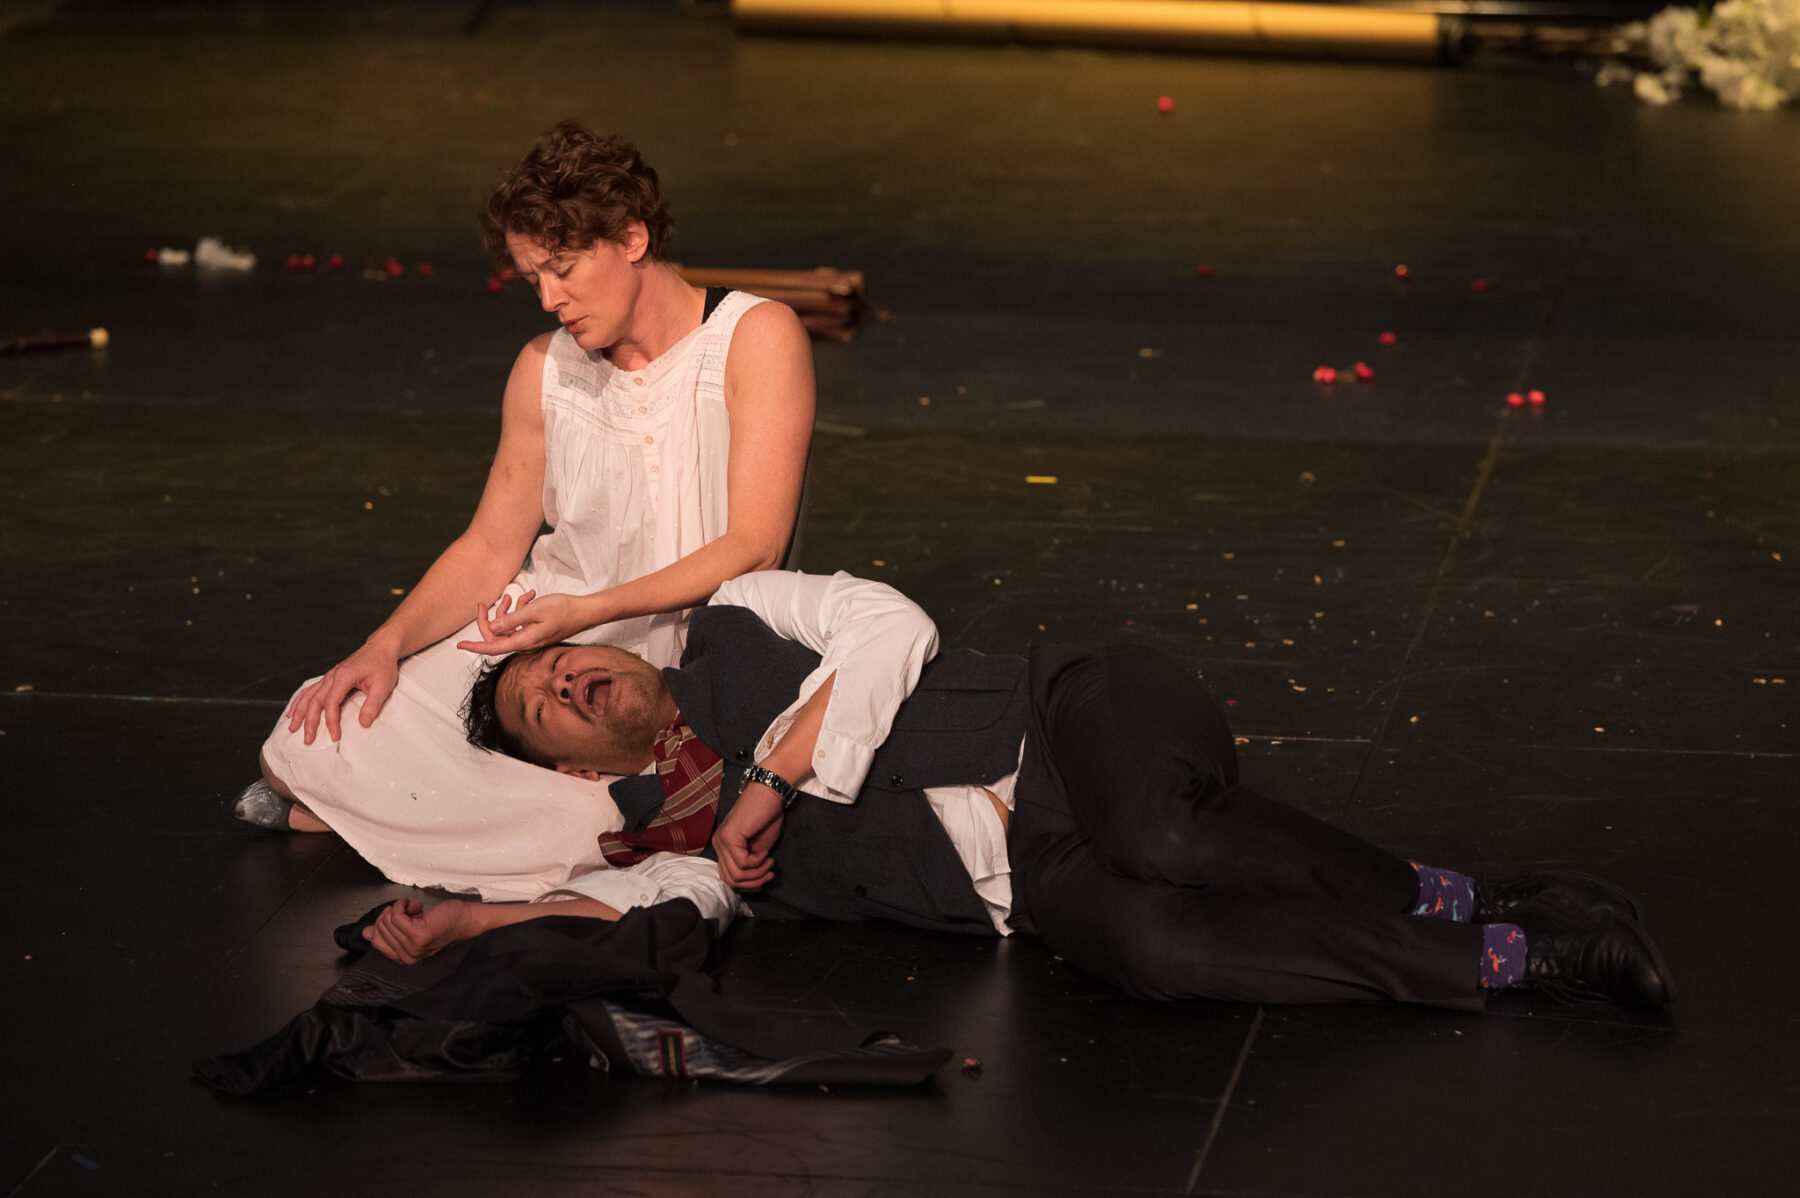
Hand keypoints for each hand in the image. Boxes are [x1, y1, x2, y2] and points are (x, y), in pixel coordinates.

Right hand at [285, 641, 399, 743]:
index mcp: (344, 677)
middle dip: (310, 722)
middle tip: (308, 740)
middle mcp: (332, 676)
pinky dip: (300, 701)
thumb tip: (363, 724)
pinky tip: (293, 711)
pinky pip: (310, 690)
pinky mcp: (330, 677)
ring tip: (292, 728)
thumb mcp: (383, 685)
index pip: (331, 702)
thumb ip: (372, 705)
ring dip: (300, 712)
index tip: (334, 736)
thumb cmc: (383, 665)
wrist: (380, 647)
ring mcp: (329, 676)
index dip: (331, 721)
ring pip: (309, 695)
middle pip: (315, 701)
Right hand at [361, 898, 475, 964]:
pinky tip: (414, 905)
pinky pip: (396, 916)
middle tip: (410, 911)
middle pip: (379, 928)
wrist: (465, 920)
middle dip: (392, 913)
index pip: (375, 940)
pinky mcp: (418, 936)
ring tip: (415, 909)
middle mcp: (407, 957)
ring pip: (387, 921)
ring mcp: (412, 948)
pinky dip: (401, 905)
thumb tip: (366, 932)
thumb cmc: (441, 922)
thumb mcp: (409, 928)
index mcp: (403, 957)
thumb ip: (388, 932)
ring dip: (399, 907)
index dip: (381, 922)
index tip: (395, 914)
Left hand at [456, 590, 595, 655]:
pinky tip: (530, 596)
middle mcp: (526, 643)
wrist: (585, 612)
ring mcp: (532, 638)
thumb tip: (491, 629)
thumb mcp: (534, 610)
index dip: (475, 646)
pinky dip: (521, 610)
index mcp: (524, 641)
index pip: (493, 647)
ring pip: (509, 627)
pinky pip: (520, 624)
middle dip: (490, 618)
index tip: (460, 644)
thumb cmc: (563, 610)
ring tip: (516, 595)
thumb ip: (511, 620)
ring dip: (508, 611)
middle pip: (497, 636)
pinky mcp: (536, 633)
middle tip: (484, 603)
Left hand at [712, 783, 784, 890]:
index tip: (765, 877)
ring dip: (756, 874)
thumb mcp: (758, 848)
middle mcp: (718, 844)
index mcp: (723, 847)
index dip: (747, 884)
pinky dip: (757, 863)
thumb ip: (751, 864)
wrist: (769, 793)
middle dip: (753, 882)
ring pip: (735, 875)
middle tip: (769, 873)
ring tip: (769, 863)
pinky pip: (742, 863)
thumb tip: (752, 884)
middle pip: (730, 880)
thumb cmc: (766, 817)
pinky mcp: (729, 837)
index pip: (728, 877)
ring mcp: (721, 840)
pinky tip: (765, 853)